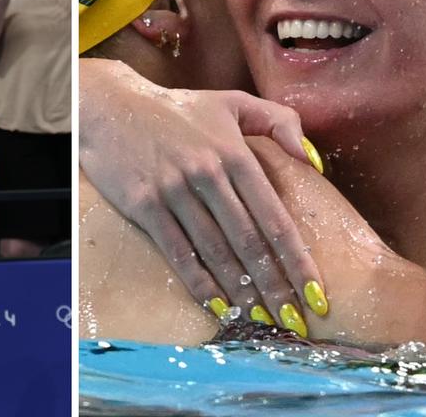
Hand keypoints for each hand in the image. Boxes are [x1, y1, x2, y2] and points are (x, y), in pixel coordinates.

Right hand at [79, 59, 325, 328]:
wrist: (109, 106)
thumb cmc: (174, 108)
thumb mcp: (232, 103)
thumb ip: (279, 121)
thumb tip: (312, 161)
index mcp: (235, 154)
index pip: (274, 218)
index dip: (297, 261)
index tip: (316, 293)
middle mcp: (208, 174)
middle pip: (249, 243)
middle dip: (275, 288)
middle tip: (294, 322)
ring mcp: (174, 191)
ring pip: (216, 252)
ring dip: (242, 292)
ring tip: (263, 321)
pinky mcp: (145, 205)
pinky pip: (178, 251)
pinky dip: (200, 282)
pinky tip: (218, 305)